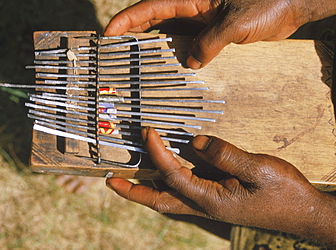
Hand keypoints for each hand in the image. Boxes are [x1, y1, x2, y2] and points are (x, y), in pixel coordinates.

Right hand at [104, 0, 335, 68]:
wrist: (291, 6)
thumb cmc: (267, 3)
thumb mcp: (235, 23)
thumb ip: (210, 42)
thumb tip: (191, 63)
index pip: (151, 8)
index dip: (127, 20)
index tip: (109, 33)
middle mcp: (192, 11)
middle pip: (153, 22)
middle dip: (132, 36)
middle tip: (115, 54)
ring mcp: (200, 24)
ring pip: (168, 37)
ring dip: (154, 50)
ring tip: (136, 67)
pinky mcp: (211, 37)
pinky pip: (188, 47)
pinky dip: (178, 59)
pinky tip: (171, 73)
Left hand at [106, 128, 335, 245]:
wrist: (301, 212)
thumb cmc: (282, 194)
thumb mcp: (258, 169)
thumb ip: (225, 155)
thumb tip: (195, 142)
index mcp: (210, 199)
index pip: (173, 174)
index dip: (157, 153)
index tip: (148, 132)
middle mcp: (203, 204)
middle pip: (158, 200)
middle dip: (133, 192)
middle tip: (111, 181)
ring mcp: (207, 203)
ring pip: (167, 198)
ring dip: (145, 188)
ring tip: (126, 178)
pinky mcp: (214, 197)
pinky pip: (181, 191)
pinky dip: (165, 182)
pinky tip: (162, 171)